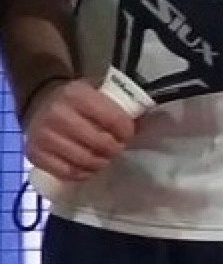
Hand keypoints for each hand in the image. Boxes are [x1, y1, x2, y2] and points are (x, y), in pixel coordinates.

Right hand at [24, 79, 138, 182]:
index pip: (114, 120)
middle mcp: (58, 114)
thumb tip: (146, 122)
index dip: (126, 132)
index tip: (128, 135)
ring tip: (104, 158)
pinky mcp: (35, 154)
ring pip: (85, 161)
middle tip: (116, 148)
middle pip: (100, 144)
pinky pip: (68, 173)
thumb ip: (117, 103)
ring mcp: (43, 136)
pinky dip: (82, 173)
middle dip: (114, 149)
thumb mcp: (95, 90)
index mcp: (76, 94)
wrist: (39, 102)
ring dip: (100, 163)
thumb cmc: (75, 100)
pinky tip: (88, 167)